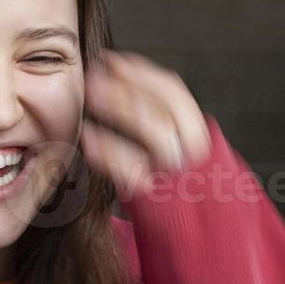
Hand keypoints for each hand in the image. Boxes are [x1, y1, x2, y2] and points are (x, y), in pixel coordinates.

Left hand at [80, 49, 212, 197]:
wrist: (182, 223)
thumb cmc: (164, 173)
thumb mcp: (168, 138)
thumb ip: (150, 108)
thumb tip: (112, 66)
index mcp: (196, 130)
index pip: (172, 91)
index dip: (140, 72)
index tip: (110, 60)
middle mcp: (193, 149)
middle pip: (164, 107)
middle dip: (126, 89)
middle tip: (92, 78)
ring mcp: (175, 172)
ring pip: (156, 133)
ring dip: (122, 111)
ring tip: (91, 99)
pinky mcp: (155, 194)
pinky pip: (133, 168)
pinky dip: (108, 150)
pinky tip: (88, 137)